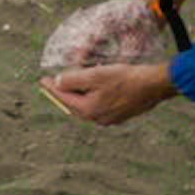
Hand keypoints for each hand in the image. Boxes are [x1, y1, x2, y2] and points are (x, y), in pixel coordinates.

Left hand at [46, 61, 177, 126]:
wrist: (153, 85)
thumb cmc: (125, 78)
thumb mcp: (95, 75)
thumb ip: (73, 80)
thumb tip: (58, 82)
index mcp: (88, 110)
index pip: (64, 98)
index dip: (52, 88)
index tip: (42, 81)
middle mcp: (97, 119)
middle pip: (75, 105)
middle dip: (65, 93)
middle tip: (55, 83)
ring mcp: (110, 119)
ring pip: (88, 106)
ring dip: (80, 95)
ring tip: (74, 84)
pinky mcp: (120, 115)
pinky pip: (100, 106)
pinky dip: (93, 97)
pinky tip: (95, 89)